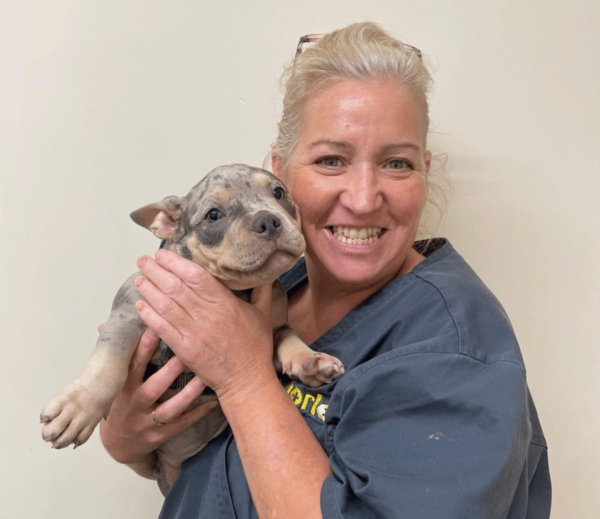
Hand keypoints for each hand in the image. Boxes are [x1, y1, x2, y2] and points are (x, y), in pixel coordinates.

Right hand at [99, 326, 218, 473]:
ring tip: (205, 377)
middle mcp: (134, 405)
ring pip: (169, 409)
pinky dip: (197, 414)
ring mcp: (146, 422)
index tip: (157, 327)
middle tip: (187, 353)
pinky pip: (181, 425)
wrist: (118, 444)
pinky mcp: (159, 436)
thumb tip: (105, 324)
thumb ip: (117, 354)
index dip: (143, 347)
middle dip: (170, 371)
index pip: (132, 365)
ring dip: (188, 394)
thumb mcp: (114, 381)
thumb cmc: (121, 402)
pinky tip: (213, 402)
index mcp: (123, 387)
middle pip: (152, 388)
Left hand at [134, 250, 276, 403]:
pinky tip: (140, 305)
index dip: (176, 263)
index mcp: (225, 303)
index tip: (163, 254)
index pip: (196, 276)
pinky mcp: (185, 350)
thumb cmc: (256, 347)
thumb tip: (264, 271)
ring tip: (139, 278)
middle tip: (143, 260)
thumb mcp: (263, 313)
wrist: (247, 379)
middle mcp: (207, 315)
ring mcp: (194, 333)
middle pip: (176, 287)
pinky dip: (149, 315)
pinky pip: (162, 329)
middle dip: (156, 271)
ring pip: (166, 305)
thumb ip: (261, 289)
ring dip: (149, 290)